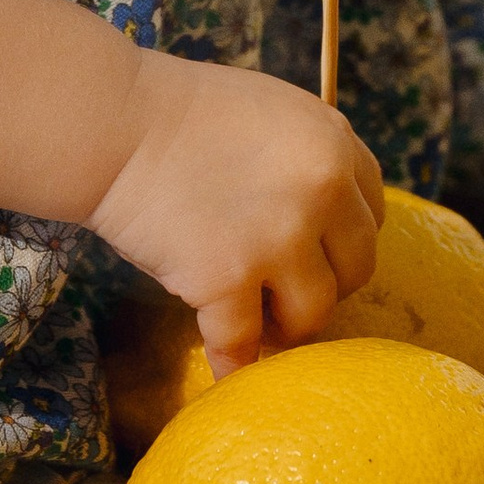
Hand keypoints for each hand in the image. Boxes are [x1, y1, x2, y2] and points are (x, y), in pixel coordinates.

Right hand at [87, 50, 381, 375]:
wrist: (112, 123)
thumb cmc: (176, 113)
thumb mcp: (269, 112)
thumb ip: (306, 158)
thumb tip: (325, 220)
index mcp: (334, 142)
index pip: (371, 212)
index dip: (341, 240)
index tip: (316, 253)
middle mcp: (323, 188)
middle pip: (356, 268)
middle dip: (321, 284)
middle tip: (281, 290)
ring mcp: (280, 236)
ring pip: (312, 314)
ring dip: (284, 325)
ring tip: (253, 321)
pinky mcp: (229, 278)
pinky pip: (243, 344)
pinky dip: (233, 362)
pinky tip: (225, 371)